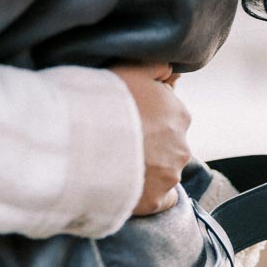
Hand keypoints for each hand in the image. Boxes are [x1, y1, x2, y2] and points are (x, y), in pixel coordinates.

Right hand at [109, 61, 191, 216]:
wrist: (86, 141)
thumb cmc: (106, 100)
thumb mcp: (131, 68)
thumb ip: (157, 65)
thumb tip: (171, 69)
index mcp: (179, 114)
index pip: (168, 112)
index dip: (146, 113)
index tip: (126, 114)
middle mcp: (181, 146)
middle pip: (167, 142)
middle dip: (149, 141)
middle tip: (119, 138)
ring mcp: (169, 175)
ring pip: (164, 169)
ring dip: (147, 166)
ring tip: (116, 160)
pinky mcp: (154, 201)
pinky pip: (161, 199)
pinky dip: (150, 193)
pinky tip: (132, 185)